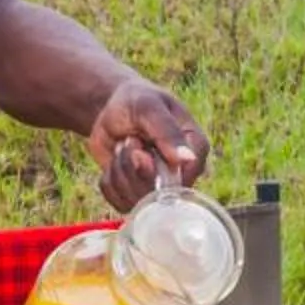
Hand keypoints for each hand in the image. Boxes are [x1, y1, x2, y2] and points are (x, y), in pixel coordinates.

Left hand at [88, 79, 210, 211]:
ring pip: (136, 200)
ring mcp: (159, 187)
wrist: (113, 110)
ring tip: (123, 146)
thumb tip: (188, 159)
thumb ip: (167, 131)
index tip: (141, 149)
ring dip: (119, 170)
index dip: (160, 168)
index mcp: (195, 148)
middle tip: (130, 141)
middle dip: (133, 166)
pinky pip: (119, 203)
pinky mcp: (137, 195)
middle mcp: (182, 173)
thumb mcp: (148, 108)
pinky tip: (114, 161)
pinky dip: (108, 181)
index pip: (189, 174)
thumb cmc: (137, 101)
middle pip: (159, 194)